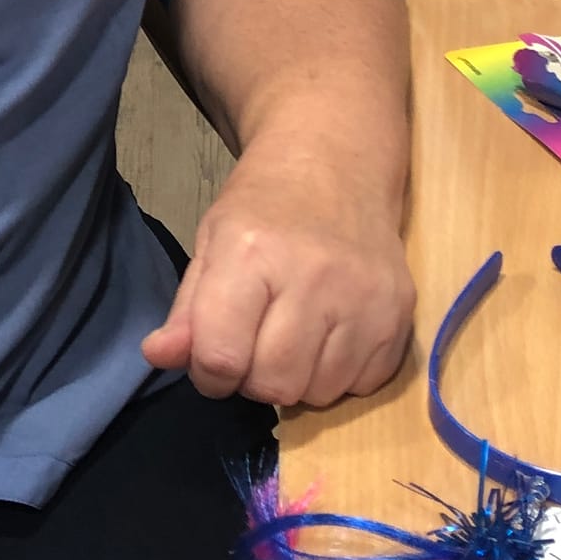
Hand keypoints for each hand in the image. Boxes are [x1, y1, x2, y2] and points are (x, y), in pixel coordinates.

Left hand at [139, 143, 413, 407]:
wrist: (336, 166)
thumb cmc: (263, 207)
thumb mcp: (211, 243)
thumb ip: (187, 309)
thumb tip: (158, 357)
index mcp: (251, 254)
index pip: (221, 357)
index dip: (208, 373)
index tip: (214, 359)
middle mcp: (313, 276)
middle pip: (274, 384)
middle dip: (254, 379)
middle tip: (255, 346)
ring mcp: (365, 298)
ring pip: (320, 393)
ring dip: (298, 380)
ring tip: (293, 336)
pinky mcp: (401, 315)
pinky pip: (363, 385)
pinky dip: (340, 374)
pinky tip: (331, 334)